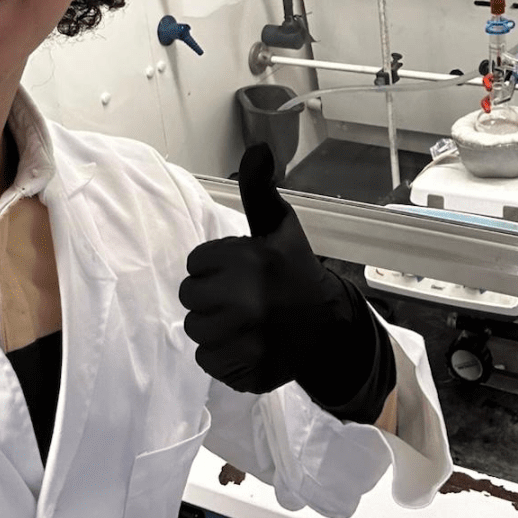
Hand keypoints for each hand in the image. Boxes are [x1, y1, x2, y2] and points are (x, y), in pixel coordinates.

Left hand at [179, 143, 394, 420]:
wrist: (327, 328)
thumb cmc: (294, 270)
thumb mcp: (279, 225)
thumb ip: (258, 188)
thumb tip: (257, 146)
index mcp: (250, 261)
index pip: (195, 263)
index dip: (214, 265)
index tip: (240, 270)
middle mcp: (245, 301)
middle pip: (189, 297)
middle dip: (210, 295)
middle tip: (241, 296)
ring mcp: (245, 340)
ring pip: (195, 330)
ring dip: (214, 326)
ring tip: (243, 320)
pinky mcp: (244, 370)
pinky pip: (207, 361)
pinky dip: (222, 356)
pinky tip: (245, 343)